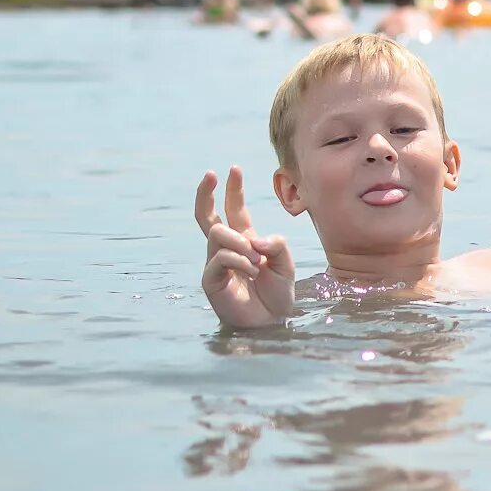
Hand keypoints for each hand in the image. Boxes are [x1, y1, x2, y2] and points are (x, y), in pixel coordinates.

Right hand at [194, 166, 296, 328]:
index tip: (232, 169)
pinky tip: (252, 272)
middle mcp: (228, 249)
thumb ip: (275, 245)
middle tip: (209, 174)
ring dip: (240, 242)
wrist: (272, 321)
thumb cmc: (278, 293)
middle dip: (205, 194)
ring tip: (257, 261)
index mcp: (246, 241)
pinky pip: (220, 257)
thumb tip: (253, 239)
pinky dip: (239, 260)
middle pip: (207, 217)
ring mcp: (216, 264)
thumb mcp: (285, 263)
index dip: (233, 190)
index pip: (234, 210)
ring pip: (217, 233)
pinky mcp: (211, 280)